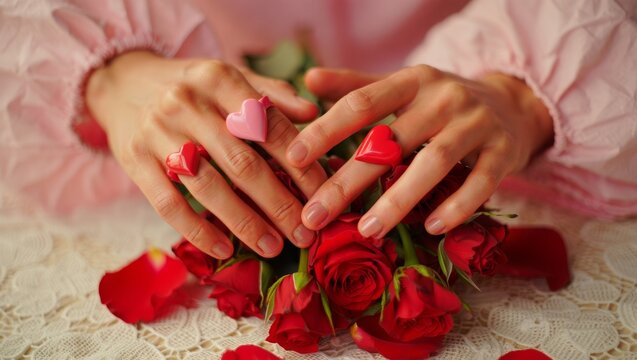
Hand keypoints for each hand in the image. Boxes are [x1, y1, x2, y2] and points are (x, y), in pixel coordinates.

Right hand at [86, 51, 325, 258]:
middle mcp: (188, 104)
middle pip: (242, 163)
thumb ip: (270, 93)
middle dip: (279, 203)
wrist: (120, 80)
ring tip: (273, 247)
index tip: (323, 194)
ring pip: (208, 187)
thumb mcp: (228, 76)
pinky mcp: (133, 160)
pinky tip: (223, 250)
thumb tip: (313, 112)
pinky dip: (197, 230)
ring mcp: (157, 133)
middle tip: (305, 232)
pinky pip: (168, 203)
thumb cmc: (189, 85)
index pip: (269, 127)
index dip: (301, 164)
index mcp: (219, 79)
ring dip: (245, 223)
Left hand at [287, 66, 552, 236]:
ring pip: (433, 162)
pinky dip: (456, 206)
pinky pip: (480, 183)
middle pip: (391, 140)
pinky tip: (431, 228)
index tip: (291, 159)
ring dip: (398, 199)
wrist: (512, 103)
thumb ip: (356, 86)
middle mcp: (444, 98)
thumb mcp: (402, 87)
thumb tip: (307, 79)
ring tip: (367, 229)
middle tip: (314, 215)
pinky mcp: (503, 152)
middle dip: (347, 180)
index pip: (362, 103)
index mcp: (412, 80)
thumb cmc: (440, 101)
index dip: (325, 130)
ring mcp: (476, 124)